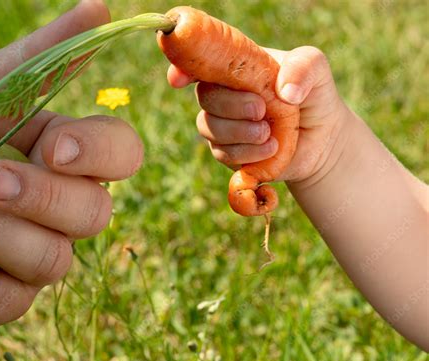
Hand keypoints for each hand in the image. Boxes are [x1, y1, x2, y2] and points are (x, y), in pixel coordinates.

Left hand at [0, 0, 142, 331]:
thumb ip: (40, 59)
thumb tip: (100, 8)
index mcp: (61, 155)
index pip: (122, 156)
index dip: (103, 153)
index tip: (55, 145)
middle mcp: (57, 205)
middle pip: (97, 214)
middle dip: (48, 197)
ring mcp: (31, 254)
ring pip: (58, 261)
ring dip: (7, 234)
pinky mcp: (0, 297)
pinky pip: (16, 301)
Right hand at [167, 46, 350, 183]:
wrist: (322, 140)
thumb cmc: (314, 98)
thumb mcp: (316, 71)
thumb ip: (303, 67)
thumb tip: (283, 92)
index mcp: (236, 70)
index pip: (201, 65)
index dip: (183, 69)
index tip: (178, 80)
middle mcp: (225, 96)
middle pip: (205, 98)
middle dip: (231, 106)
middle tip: (261, 110)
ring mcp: (224, 126)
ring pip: (210, 128)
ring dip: (240, 132)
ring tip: (271, 133)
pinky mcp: (230, 154)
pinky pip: (223, 154)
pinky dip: (247, 154)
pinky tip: (272, 149)